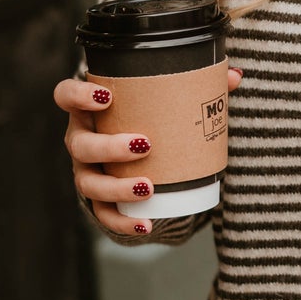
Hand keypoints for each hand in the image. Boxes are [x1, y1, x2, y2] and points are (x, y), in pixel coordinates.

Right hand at [54, 67, 243, 237]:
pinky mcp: (99, 200)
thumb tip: (235, 76)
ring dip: (116, 187)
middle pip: (79, 144)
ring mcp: (86, 171)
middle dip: (108, 146)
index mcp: (89, 109)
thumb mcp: (166, 99)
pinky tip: (145, 224)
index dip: (77, 95)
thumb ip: (200, 84)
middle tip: (144, 144)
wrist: (142, 155)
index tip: (105, 97)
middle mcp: (80, 139)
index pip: (65, 95)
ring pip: (88, 183)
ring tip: (148, 187)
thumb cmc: (150, 117)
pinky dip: (122, 221)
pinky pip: (104, 215)